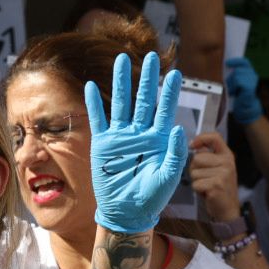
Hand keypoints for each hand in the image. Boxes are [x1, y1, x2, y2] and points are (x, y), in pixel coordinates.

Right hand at [87, 51, 187, 234]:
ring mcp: (121, 137)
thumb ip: (175, 153)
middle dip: (147, 78)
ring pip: (121, 103)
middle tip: (151, 57)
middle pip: (144, 99)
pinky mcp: (103, 144)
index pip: (165, 109)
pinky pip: (98, 120)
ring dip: (121, 82)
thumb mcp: (169, 177)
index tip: (175, 73)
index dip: (170, 92)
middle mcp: (140, 133)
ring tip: (121, 59)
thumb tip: (178, 127)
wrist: (128, 212)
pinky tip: (89, 86)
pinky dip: (94, 103)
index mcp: (159, 139)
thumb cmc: (152, 197)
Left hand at [188, 131, 240, 222]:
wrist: (227, 210)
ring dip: (196, 181)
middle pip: (197, 158)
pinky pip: (196, 183)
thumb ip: (208, 157)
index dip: (201, 138)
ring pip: (194, 172)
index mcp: (227, 155)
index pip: (215, 137)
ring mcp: (223, 173)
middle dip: (195, 169)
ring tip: (207, 186)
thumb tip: (193, 146)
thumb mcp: (217, 168)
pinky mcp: (217, 185)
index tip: (192, 145)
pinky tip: (207, 193)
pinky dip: (197, 190)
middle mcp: (227, 162)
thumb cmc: (218, 188)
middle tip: (205, 179)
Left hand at [224, 56, 262, 124]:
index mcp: (250, 73)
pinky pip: (238, 82)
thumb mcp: (235, 82)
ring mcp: (253, 81)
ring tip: (234, 91)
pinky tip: (236, 94)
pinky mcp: (250, 86)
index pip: (244, 62)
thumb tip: (226, 65)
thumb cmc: (239, 95)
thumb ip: (234, 74)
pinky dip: (233, 88)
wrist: (245, 108)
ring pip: (236, 76)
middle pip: (237, 70)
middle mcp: (253, 75)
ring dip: (231, 84)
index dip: (236, 61)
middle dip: (231, 79)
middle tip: (232, 88)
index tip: (226, 63)